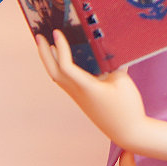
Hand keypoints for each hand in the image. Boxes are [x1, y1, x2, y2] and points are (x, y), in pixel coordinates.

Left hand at [36, 30, 147, 148]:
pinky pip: (65, 81)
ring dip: (49, 61)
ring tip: (46, 45)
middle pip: (54, 72)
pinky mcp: (82, 99)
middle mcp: (78, 93)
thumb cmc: (127, 107)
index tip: (57, 32)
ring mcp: (79, 97)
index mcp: (87, 87)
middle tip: (38, 36)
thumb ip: (111, 64)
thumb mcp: (122, 81)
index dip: (60, 48)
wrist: (128, 132)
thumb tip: (102, 50)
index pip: (66, 66)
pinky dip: (60, 68)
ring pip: (57, 77)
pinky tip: (64, 61)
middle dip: (44, 53)